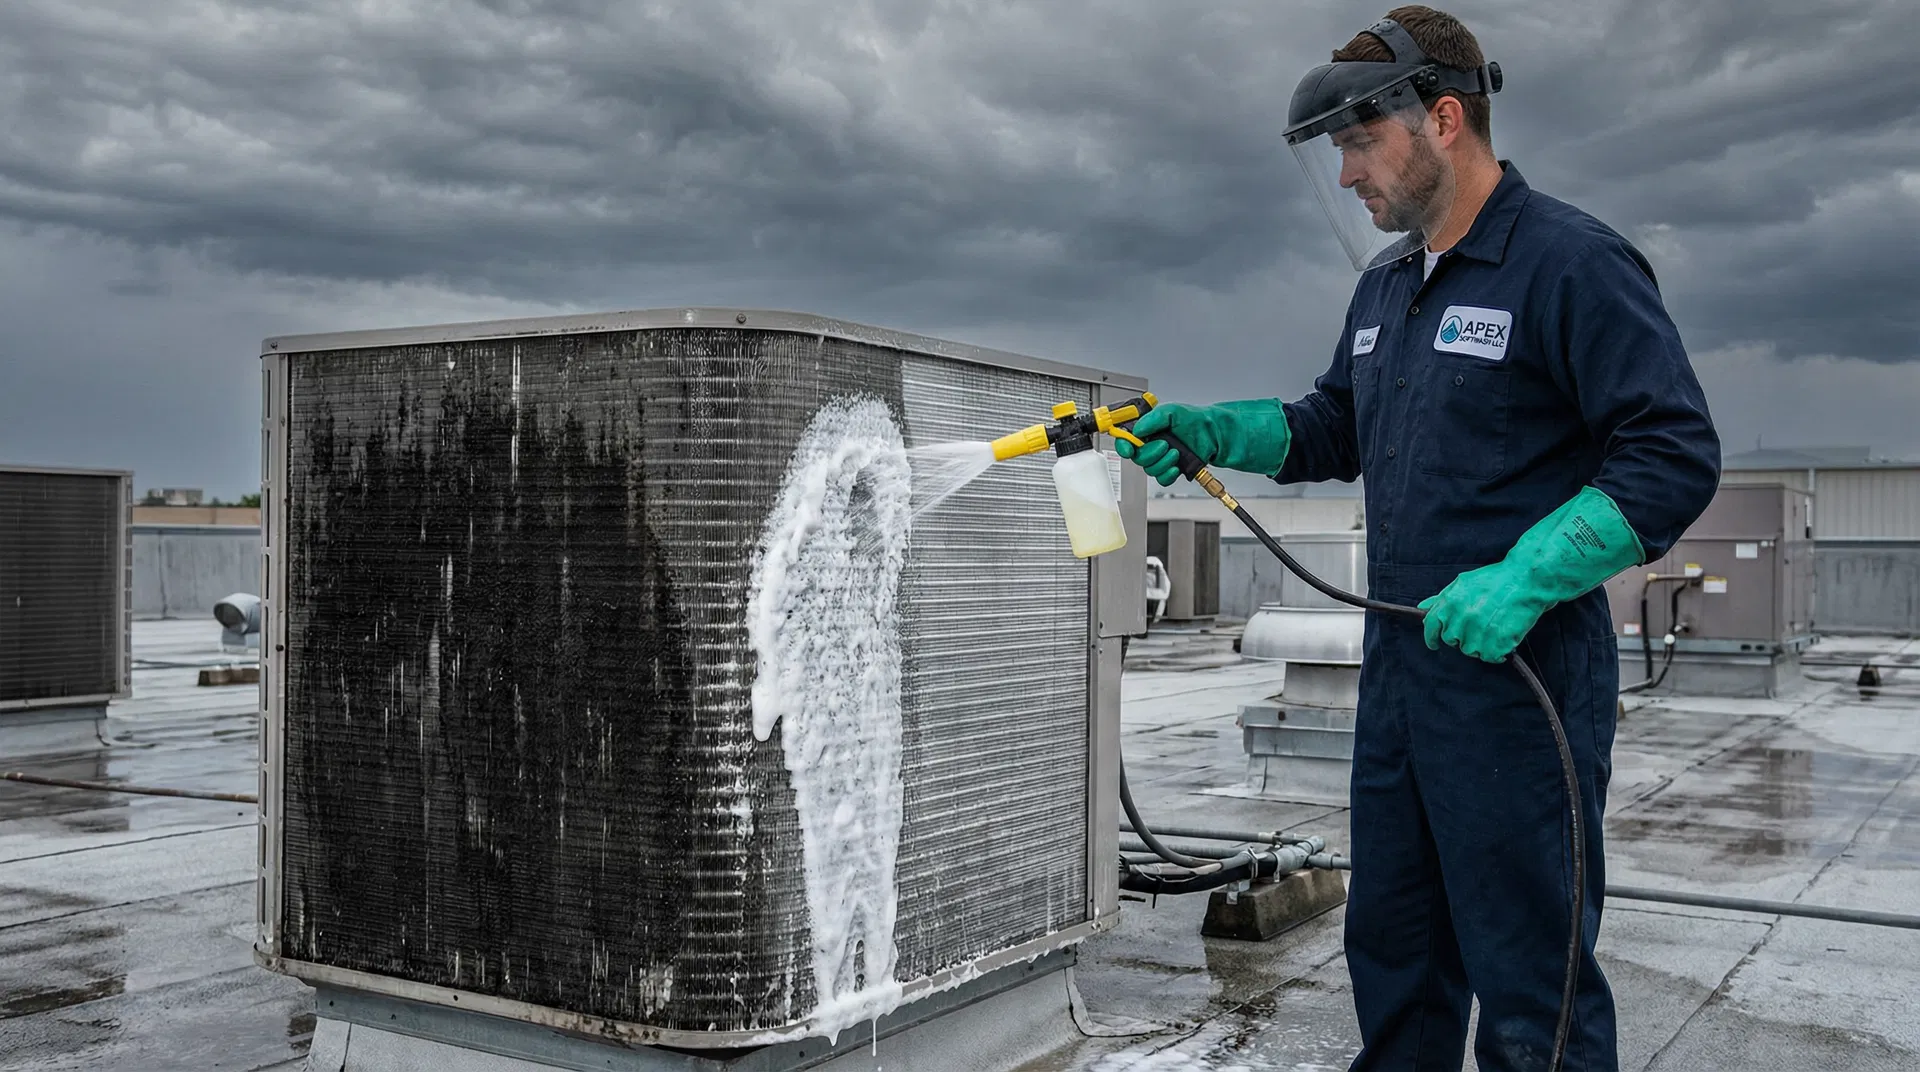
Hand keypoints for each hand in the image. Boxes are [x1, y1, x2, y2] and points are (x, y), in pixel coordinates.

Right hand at [1114, 400, 1291, 486]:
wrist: (1214, 435)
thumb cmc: (1195, 420)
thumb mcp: (1172, 411)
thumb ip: (1153, 418)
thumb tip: (1137, 429)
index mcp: (1147, 429)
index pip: (1125, 439)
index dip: (1123, 444)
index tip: (1128, 446)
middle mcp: (1151, 444)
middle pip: (1136, 457)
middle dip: (1150, 453)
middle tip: (1165, 445)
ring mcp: (1160, 458)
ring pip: (1149, 469)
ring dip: (1162, 462)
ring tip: (1176, 453)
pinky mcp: (1170, 469)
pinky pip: (1161, 479)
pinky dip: (1168, 474)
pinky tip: (1176, 466)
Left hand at [1418, 486, 1646, 662]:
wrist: (1527, 580)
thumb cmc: (1496, 580)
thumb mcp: (1463, 583)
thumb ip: (1441, 598)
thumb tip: (1423, 607)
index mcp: (1449, 602)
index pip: (1431, 627)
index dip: (1431, 637)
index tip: (1434, 644)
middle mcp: (1461, 618)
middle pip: (1452, 640)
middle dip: (1462, 636)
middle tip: (1479, 626)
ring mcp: (1478, 632)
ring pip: (1470, 651)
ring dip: (1481, 644)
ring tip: (1494, 628)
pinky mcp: (1496, 643)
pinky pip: (1490, 657)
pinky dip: (1497, 652)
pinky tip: (1504, 638)